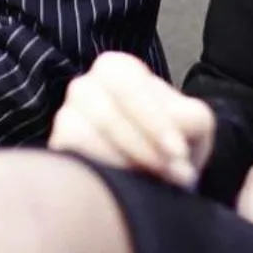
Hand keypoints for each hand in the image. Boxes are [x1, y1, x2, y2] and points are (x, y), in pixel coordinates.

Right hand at [47, 52, 215, 189]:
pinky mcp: (58, 148)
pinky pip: (72, 156)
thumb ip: (191, 120)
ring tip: (151, 181)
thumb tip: (175, 148)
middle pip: (104, 113)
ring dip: (122, 162)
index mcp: (117, 69)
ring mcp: (65, 116)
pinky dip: (102, 169)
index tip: (177, 152)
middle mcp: (84, 86)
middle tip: (169, 173)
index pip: (127, 84)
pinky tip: (123, 182)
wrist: (155, 169)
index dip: (153, 119)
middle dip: (140, 146)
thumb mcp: (193, 123)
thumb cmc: (171, 138)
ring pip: (83, 135)